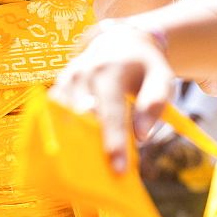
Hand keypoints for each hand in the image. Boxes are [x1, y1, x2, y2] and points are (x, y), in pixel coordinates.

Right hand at [50, 23, 173, 174]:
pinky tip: (72, 152)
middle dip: (91, 147)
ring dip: (74, 143)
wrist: (121, 40)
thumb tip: (142, 136)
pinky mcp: (59, 84)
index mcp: (110, 69)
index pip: (110, 111)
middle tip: (101, 176)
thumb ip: (155, 104)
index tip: (119, 170)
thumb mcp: (161, 77)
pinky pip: (55, 113)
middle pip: (83, 118)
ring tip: (85, 170)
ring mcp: (67, 77)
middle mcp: (84, 72)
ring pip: (65, 117)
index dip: (114, 142)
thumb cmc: (144, 66)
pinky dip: (63, 133)